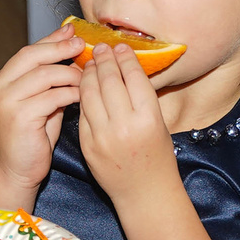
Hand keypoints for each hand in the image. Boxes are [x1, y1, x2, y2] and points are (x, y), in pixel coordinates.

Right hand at [0, 27, 83, 195]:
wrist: (18, 171)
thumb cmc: (33, 138)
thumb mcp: (42, 101)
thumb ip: (51, 80)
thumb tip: (71, 53)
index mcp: (2, 81)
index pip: (28, 52)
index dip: (52, 40)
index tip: (72, 32)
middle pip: (33, 56)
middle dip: (60, 49)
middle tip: (82, 46)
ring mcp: (6, 102)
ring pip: (44, 75)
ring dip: (70, 74)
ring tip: (87, 78)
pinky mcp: (18, 117)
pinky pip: (52, 97)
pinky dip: (70, 94)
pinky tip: (82, 96)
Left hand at [75, 43, 178, 203]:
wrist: (144, 193)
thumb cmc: (157, 156)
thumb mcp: (158, 124)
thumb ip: (141, 98)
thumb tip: (125, 66)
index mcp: (149, 119)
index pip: (133, 77)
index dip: (125, 58)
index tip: (120, 47)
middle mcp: (125, 126)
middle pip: (109, 81)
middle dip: (104, 60)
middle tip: (101, 48)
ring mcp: (103, 137)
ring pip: (90, 94)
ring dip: (89, 74)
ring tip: (90, 62)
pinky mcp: (88, 145)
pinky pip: (82, 112)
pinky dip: (82, 95)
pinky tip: (83, 85)